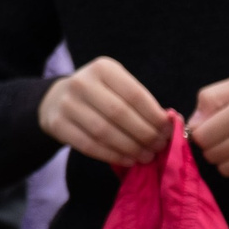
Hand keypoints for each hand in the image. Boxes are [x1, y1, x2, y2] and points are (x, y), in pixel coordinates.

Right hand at [39, 56, 167, 167]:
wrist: (57, 100)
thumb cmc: (100, 95)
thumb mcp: (118, 88)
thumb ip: (142, 103)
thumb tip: (171, 124)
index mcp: (102, 68)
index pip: (135, 95)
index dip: (154, 117)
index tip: (168, 132)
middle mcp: (81, 82)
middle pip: (120, 113)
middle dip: (145, 134)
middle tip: (159, 147)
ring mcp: (66, 103)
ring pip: (104, 131)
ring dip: (130, 147)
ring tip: (146, 156)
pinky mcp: (57, 124)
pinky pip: (89, 145)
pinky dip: (112, 155)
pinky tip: (127, 159)